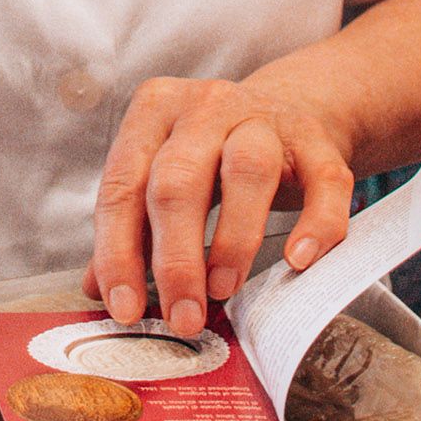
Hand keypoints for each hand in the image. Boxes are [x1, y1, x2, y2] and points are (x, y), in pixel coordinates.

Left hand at [82, 77, 356, 337]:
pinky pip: (323, 181)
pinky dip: (314, 224)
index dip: (118, 250)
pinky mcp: (316, 140)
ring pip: (246, 171)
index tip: (125, 308)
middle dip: (175, 257)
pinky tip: (298, 261)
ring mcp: (265, 118)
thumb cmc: (214, 153)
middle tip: (181, 315)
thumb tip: (98, 289)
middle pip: (179, 179)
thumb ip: (132, 227)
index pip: (123, 183)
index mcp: (155, 110)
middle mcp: (206, 106)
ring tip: (223, 290)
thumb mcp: (164, 174)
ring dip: (232, 239)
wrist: (290, 105)